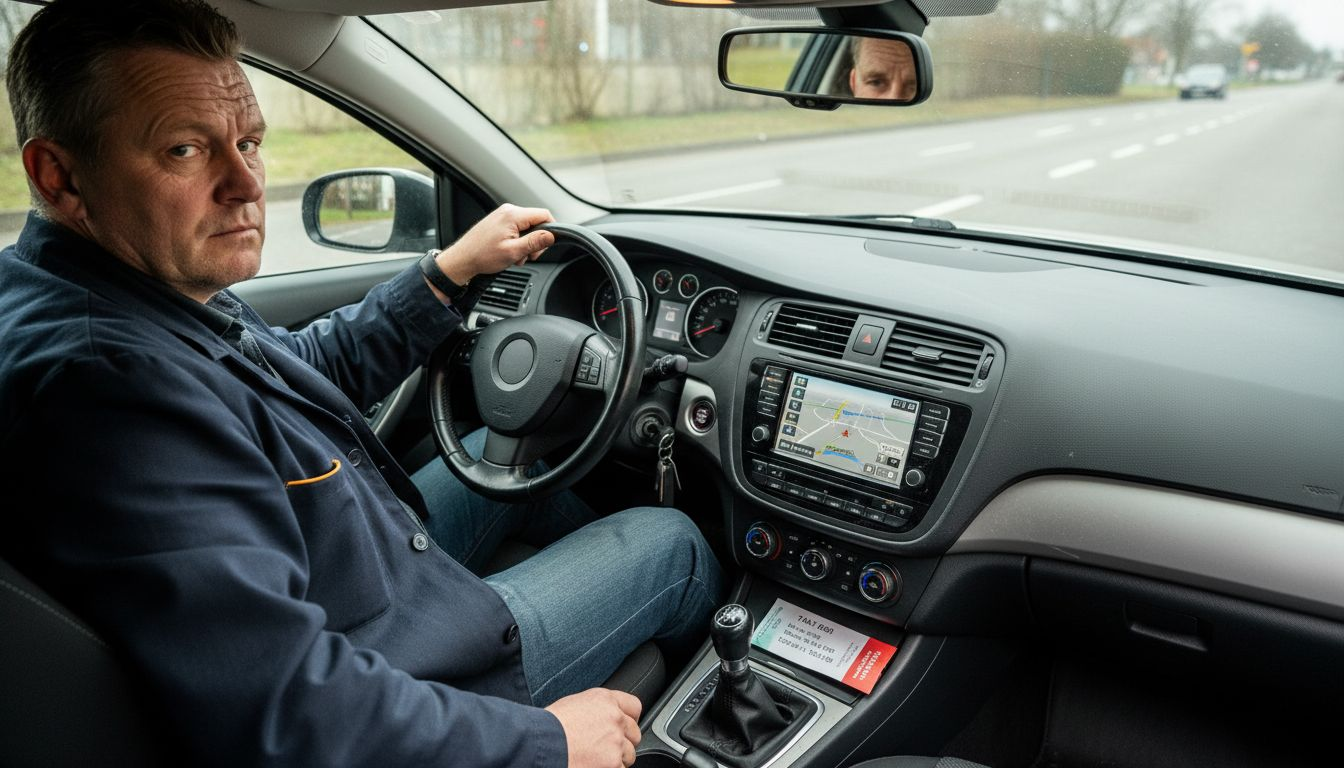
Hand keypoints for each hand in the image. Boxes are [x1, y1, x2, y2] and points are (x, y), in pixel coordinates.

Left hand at [435, 203, 554, 286]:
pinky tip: (509, 251)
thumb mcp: (513, 252)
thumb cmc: (482, 255)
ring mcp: (502, 215)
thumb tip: (551, 236)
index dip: (551, 230)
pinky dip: (517, 241)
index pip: (544, 214)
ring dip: (525, 243)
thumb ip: (535, 242)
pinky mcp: (499, 221)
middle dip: (536, 240)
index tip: (547, 244)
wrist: (463, 259)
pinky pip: (517, 229)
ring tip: (515, 255)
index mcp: (513, 215)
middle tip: (527, 255)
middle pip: (536, 221)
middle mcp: (508, 211)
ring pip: (527, 227)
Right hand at [545, 688, 641, 767]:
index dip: (628, 719)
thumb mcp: (574, 704)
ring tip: (595, 758)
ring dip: (616, 759)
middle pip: (634, 733)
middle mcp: (615, 718)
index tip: (623, 727)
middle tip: (604, 747)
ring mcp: (616, 742)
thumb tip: (603, 718)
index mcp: (605, 700)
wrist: (540, 744)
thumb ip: (597, 709)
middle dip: (623, 741)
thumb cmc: (549, 726)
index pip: (634, 707)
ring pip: (629, 754)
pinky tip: (593, 765)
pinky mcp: (613, 763)